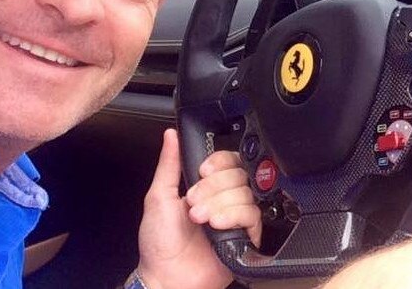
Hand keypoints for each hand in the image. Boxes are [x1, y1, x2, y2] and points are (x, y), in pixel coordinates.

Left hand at [137, 128, 261, 288]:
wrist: (167, 278)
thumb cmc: (159, 243)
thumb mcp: (158, 197)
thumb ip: (168, 164)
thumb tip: (170, 136)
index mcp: (206, 186)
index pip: (227, 160)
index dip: (217, 163)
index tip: (202, 172)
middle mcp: (223, 199)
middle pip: (237, 174)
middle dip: (213, 188)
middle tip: (193, 204)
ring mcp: (235, 217)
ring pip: (244, 192)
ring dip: (219, 204)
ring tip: (201, 220)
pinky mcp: (246, 236)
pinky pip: (252, 215)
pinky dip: (233, 216)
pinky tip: (217, 226)